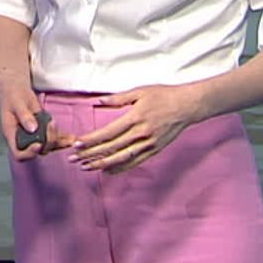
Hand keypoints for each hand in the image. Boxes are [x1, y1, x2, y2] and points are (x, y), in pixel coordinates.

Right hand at [0, 82, 74, 160]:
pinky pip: (53, 137)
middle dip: (49, 142)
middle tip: (51, 125)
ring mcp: (34, 135)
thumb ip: (24, 116)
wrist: (17, 88)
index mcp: (12, 134)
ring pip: (48, 146)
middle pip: (37, 150)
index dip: (29, 153)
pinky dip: (62, 138)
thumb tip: (33, 129)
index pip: (18, 153)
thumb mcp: (16, 103)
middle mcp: (23, 138)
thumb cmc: (12, 95)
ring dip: (59, 143)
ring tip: (69, 137)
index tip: (38, 144)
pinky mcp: (43, 129)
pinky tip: (71, 137)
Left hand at [70, 84, 207, 173]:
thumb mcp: (140, 91)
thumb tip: (99, 101)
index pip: (108, 132)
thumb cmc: (164, 95)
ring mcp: (149, 144)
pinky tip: (108, 171)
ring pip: (122, 158)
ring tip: (87, 167)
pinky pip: (136, 162)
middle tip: (75, 159)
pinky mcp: (155, 150)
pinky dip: (121, 168)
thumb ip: (118, 98)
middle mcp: (141, 133)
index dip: (91, 140)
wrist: (188, 106)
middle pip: (112, 147)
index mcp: (135, 117)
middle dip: (91, 154)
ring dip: (103, 164)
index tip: (77, 144)